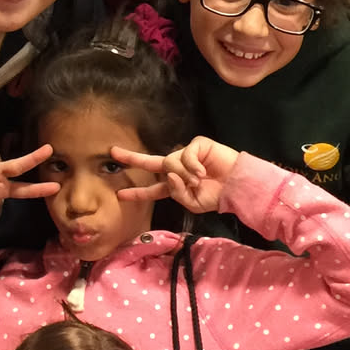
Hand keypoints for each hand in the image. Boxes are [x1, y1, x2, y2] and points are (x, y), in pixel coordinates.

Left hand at [111, 136, 238, 213]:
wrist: (236, 186)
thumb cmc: (216, 196)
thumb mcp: (193, 203)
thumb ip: (176, 193)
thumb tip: (168, 175)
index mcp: (175, 185)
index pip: (152, 190)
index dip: (137, 192)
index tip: (120, 194)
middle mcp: (177, 168)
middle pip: (150, 162)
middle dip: (132, 158)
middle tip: (113, 152)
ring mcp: (186, 155)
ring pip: (170, 162)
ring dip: (183, 174)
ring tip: (198, 180)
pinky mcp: (197, 145)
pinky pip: (186, 154)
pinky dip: (192, 164)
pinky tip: (202, 171)